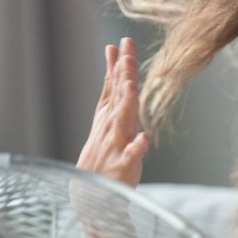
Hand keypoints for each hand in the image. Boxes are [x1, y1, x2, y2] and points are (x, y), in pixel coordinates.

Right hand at [76, 36, 151, 187]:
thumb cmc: (105, 151)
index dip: (119, 64)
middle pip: (119, 96)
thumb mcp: (108, 116)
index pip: (114, 85)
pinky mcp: (123, 165)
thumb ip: (113, 86)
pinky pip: (131, 155)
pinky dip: (137, 147)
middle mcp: (112, 125)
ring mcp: (116, 144)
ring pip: (122, 120)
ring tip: (130, 86)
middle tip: (126, 53)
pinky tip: (145, 138)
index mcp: (109, 115)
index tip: (123, 42)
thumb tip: (115, 54)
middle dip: (122, 75)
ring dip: (126, 103)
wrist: (92, 194)